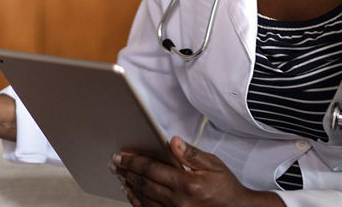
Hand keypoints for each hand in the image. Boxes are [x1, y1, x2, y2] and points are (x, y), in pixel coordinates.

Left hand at [111, 136, 283, 206]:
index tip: (121, 156)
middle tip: (114, 163)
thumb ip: (190, 154)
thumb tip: (172, 141)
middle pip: (144, 184)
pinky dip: (138, 202)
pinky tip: (131, 193)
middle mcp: (179, 200)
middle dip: (127, 172)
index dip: (133, 161)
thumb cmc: (226, 188)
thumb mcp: (213, 165)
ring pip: (144, 199)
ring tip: (120, 176)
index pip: (152, 169)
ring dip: (130, 186)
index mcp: (187, 184)